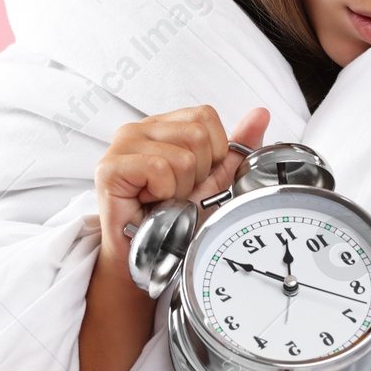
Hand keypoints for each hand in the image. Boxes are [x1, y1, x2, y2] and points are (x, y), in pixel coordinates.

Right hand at [93, 105, 270, 284]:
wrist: (150, 255)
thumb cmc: (174, 219)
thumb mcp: (214, 179)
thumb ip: (236, 147)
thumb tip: (260, 115)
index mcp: (164, 126)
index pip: (205, 115)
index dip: (212, 153)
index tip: (195, 178)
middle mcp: (141, 129)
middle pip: (197, 134)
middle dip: (197, 174)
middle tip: (177, 192)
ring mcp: (123, 144)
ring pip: (182, 156)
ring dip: (180, 189)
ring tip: (164, 200)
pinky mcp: (111, 166)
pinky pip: (159, 169)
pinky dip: (164, 193)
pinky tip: (151, 202)